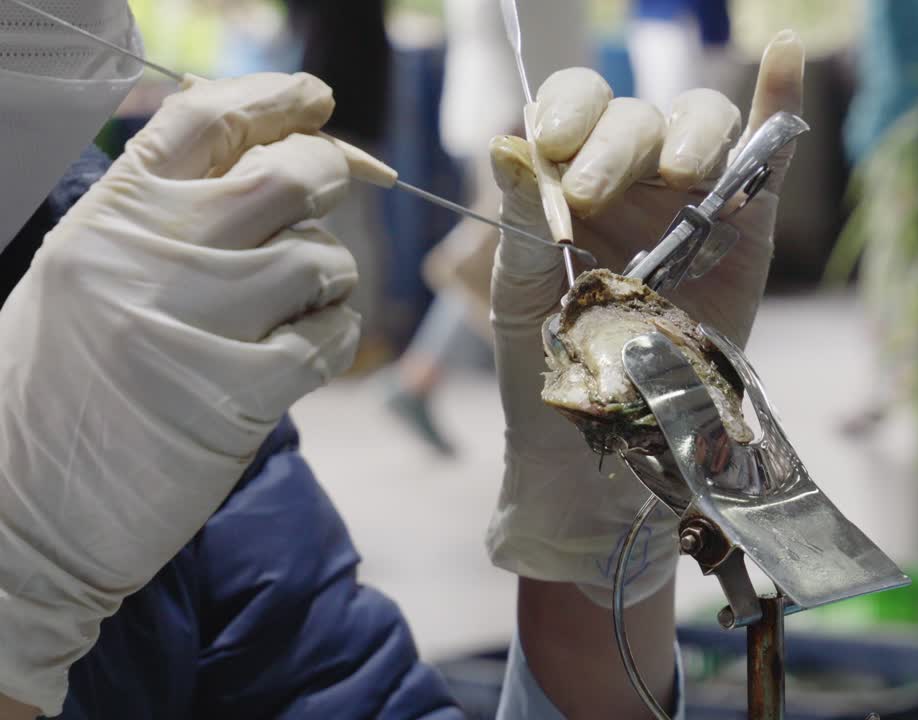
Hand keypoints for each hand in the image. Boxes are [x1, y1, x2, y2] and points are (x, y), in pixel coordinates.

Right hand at [0, 72, 358, 715]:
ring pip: (319, 259)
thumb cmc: (60, 390)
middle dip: (330, 173)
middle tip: (332, 190)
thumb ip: (165, 216)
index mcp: (109, 218)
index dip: (275, 97)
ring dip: (330, 275)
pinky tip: (303, 355)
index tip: (315, 99)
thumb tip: (269, 157)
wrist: (19, 513)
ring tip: (302, 301)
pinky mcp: (240, 395)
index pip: (205, 118)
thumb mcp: (88, 276)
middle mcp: (153, 258)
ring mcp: (198, 325)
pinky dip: (333, 338)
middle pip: (286, 176)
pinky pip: (329, 338)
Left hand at [486, 31, 805, 604]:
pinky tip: (783, 52)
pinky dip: (779, 105)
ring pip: (701, 126)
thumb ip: (521, 221)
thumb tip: (508, 142)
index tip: (549, 147)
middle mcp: (631, 184)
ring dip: (689, 132)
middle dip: (615, 142)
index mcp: (569, 184)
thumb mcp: (518, 295)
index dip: (566, 111)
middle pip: (637, 114)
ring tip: (676, 173)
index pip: (574, 108)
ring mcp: (694, 207)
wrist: (596, 454)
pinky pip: (769, 163)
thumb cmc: (547, 375)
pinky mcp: (748, 237)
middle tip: (593, 195)